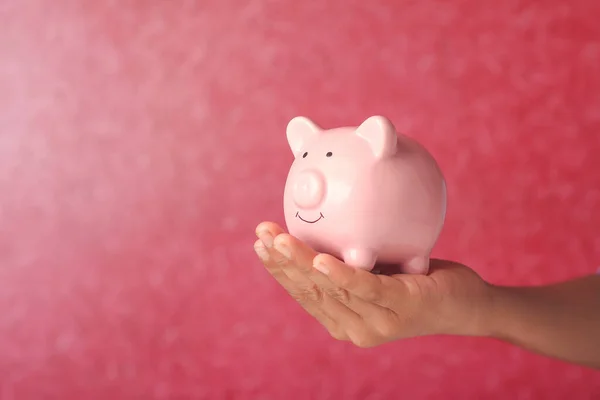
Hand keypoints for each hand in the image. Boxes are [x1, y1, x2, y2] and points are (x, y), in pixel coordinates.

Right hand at [254, 221, 493, 346]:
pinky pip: (364, 288)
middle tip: (260, 235)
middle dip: (281, 262)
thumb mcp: (377, 269)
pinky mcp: (399, 309)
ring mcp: (376, 323)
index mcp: (344, 320)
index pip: (304, 293)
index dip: (279, 270)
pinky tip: (320, 259)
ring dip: (300, 263)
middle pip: (309, 291)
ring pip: (329, 289)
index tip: (260, 243)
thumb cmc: (418, 282)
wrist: (468, 304)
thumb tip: (327, 221)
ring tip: (278, 239)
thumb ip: (350, 258)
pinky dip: (339, 274)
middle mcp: (354, 328)